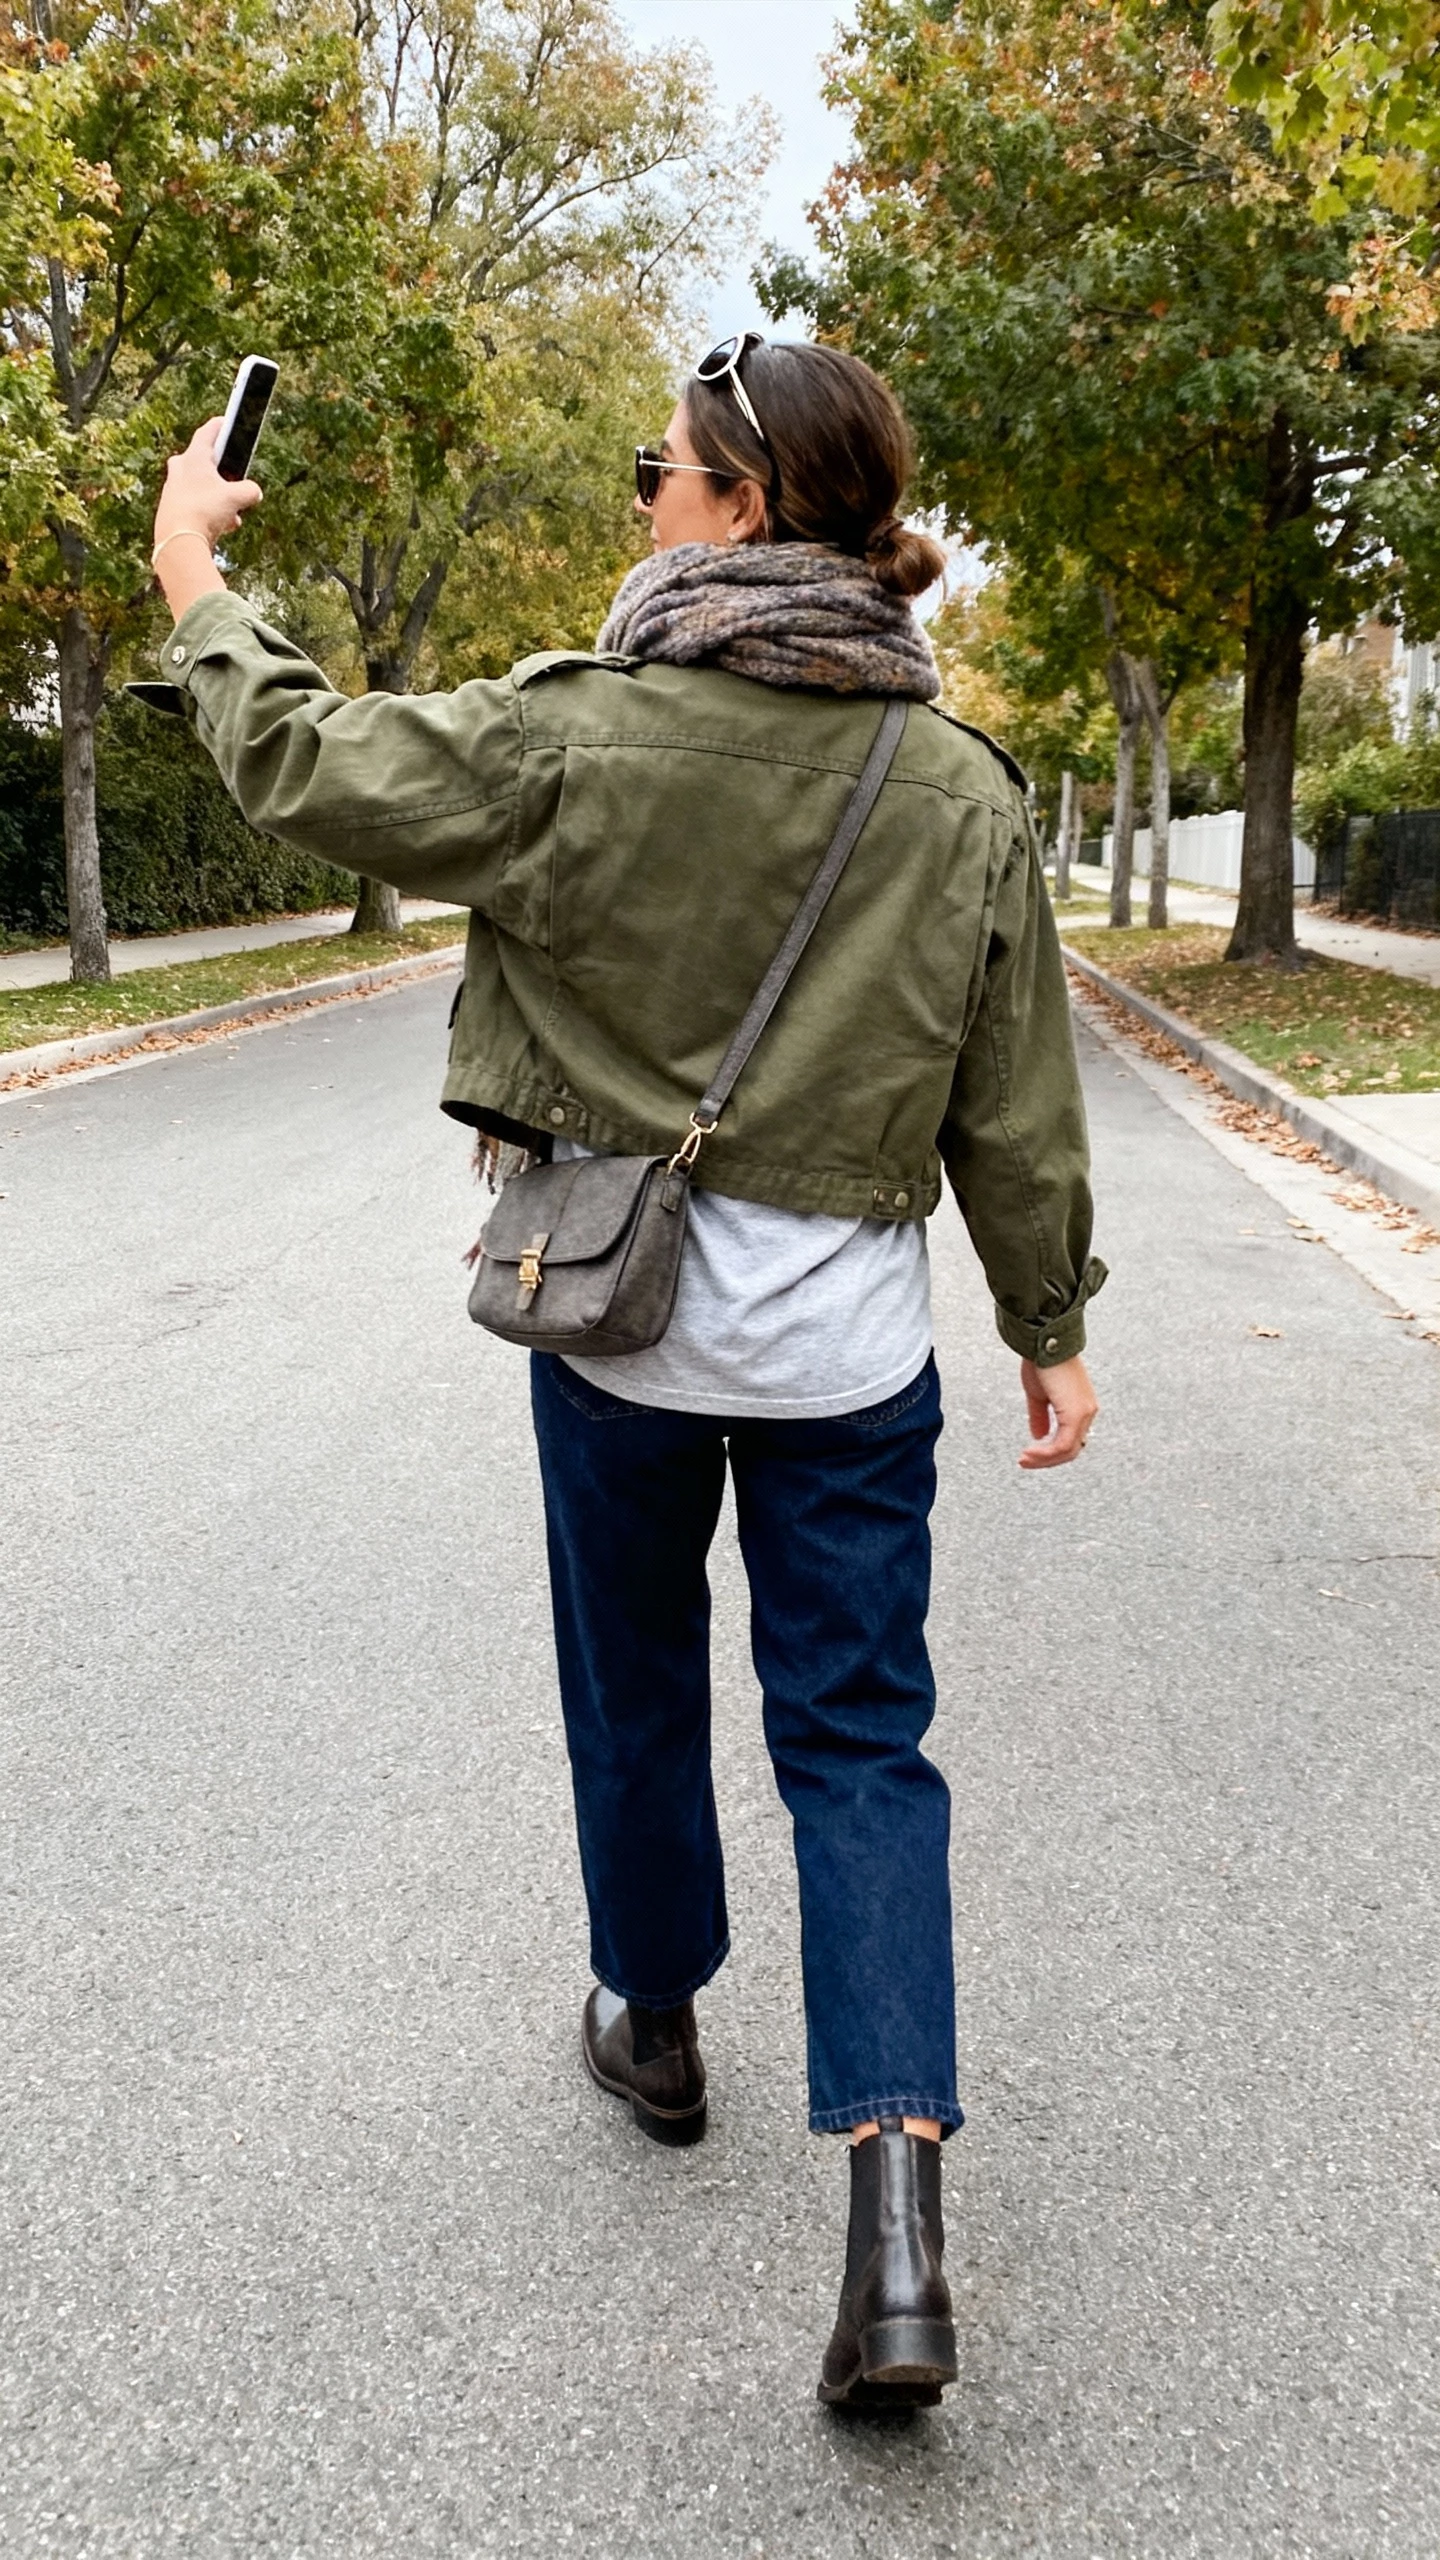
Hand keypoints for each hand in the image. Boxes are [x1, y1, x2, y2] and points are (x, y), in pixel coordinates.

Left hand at [152, 416, 262, 558]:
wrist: (179, 542)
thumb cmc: (204, 511)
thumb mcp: (237, 498)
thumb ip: (250, 490)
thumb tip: (254, 492)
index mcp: (193, 458)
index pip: (208, 433)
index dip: (220, 426)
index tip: (227, 421)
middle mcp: (179, 470)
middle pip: (202, 461)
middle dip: (220, 470)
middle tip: (232, 477)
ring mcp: (172, 490)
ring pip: (200, 487)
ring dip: (217, 497)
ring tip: (233, 515)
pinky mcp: (170, 510)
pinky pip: (194, 505)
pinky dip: (208, 512)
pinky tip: (221, 527)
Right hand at [1018, 1353, 1097, 1469]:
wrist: (1043, 1343)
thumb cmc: (1041, 1362)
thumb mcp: (1039, 1395)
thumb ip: (1040, 1417)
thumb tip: (1038, 1436)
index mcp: (1081, 1406)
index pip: (1071, 1439)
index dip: (1050, 1451)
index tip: (1030, 1454)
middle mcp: (1088, 1411)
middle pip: (1071, 1449)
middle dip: (1046, 1460)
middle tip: (1025, 1461)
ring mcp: (1084, 1413)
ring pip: (1068, 1450)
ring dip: (1044, 1459)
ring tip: (1025, 1459)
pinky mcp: (1076, 1414)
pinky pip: (1063, 1445)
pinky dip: (1046, 1453)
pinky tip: (1030, 1452)